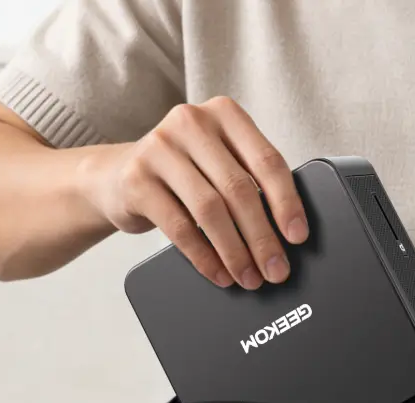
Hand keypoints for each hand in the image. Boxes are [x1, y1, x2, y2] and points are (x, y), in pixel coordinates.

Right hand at [80, 96, 308, 289]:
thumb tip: (286, 232)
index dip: (287, 203)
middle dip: (262, 237)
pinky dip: (204, 256)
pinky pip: (179, 227)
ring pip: (210, 209)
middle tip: (276, 269)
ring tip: (249, 277)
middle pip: (239, 188)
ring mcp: (160, 148)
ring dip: (235, 252)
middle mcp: (192, 122)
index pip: (267, 161)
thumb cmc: (183, 172)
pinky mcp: (136, 179)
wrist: (116, 175)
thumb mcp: (218, 161)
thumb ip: (249, 179)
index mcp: (225, 114)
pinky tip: (218, 273)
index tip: (298, 236)